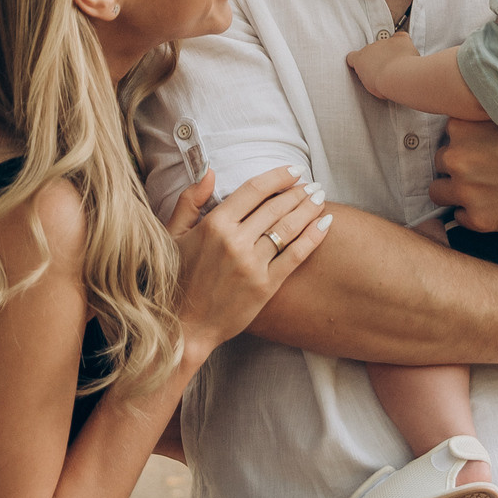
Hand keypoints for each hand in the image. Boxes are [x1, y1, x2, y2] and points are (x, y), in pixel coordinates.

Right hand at [161, 166, 330, 349]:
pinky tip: (325, 223)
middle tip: (312, 184)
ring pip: (288, 227)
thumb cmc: (175, 279)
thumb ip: (189, 201)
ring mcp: (252, 264)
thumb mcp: (172, 235)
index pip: (253, 190)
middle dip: (298, 192)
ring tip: (320, 198)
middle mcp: (235, 241)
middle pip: (276, 207)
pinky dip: (313, 236)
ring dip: (309, 208)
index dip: (277, 177)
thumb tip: (210, 172)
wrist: (184, 327)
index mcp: (213, 225)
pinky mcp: (265, 286)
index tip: (293, 170)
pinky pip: (295, 255)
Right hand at [346, 30, 416, 95]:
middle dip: (379, 58)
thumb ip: (369, 77)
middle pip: (372, 51)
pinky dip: (403, 44)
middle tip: (386, 70)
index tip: (365, 67)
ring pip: (387, 45)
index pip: (352, 56)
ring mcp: (385, 42)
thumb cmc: (385, 85)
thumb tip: (376, 79)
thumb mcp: (370, 86)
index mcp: (360, 59)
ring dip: (392, 53)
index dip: (359, 61)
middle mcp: (370, 48)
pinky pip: (401, 37)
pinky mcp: (399, 39)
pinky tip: (406, 53)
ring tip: (400, 66)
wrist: (398, 77)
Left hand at [428, 118, 497, 231]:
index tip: (481, 145)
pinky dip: (473, 213)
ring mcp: (466, 190)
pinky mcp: (479, 218)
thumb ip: (484, 119)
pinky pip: (459, 217)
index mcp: (462, 127)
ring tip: (483, 189)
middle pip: (440, 162)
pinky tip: (496, 204)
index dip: (465, 140)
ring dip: (456, 190)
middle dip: (458, 165)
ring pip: (439, 192)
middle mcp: (457, 158)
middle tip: (485, 167)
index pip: (448, 134)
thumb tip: (468, 127)